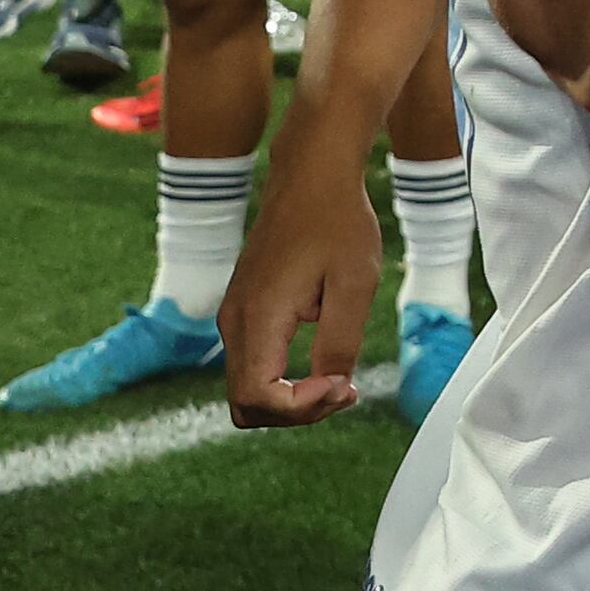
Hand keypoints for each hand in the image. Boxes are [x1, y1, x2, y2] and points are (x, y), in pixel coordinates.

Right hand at [221, 148, 386, 428]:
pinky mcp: (243, 313)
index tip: (342, 385)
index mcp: (258, 316)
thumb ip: (340, 343)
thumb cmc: (338, 222)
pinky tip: (324, 366)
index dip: (301, 408)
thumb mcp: (355, 284)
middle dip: (296, 412)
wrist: (312, 178)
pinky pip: (253, 368)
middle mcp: (234, 322)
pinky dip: (283, 381)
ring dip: (291, 400)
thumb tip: (329, 389)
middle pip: (246, 405)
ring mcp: (234, 318)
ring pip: (247, 391)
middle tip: (344, 388)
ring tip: (339, 379)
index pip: (257, 397)